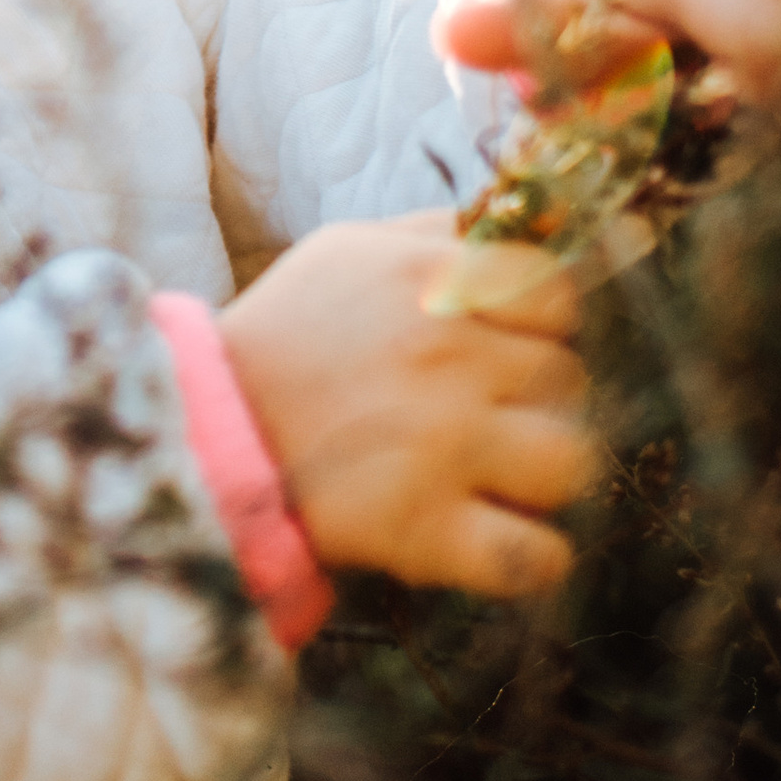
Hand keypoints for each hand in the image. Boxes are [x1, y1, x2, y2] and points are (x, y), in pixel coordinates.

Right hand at [218, 212, 597, 598]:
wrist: (209, 423)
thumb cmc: (287, 332)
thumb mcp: (351, 248)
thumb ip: (439, 230)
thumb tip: (523, 221)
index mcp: (436, 285)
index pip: (556, 294)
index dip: (541, 322)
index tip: (506, 343)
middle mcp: (452, 360)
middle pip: (566, 378)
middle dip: (534, 396)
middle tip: (487, 411)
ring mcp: (446, 448)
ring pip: (570, 462)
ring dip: (543, 472)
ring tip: (499, 475)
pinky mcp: (427, 531)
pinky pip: (536, 558)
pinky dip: (535, 558)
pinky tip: (506, 542)